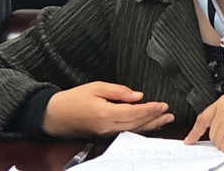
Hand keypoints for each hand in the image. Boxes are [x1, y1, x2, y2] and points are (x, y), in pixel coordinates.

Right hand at [41, 81, 173, 137]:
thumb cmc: (73, 99)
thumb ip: (118, 91)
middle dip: (154, 118)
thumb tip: (138, 95)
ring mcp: (106, 134)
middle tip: (170, 113)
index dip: (150, 109)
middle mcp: (107, 127)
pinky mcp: (104, 135)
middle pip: (137, 124)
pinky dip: (139, 128)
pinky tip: (148, 125)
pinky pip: (126, 132)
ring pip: (133, 130)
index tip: (163, 104)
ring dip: (150, 125)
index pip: (134, 113)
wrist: (54, 116)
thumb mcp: (96, 87)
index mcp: (105, 114)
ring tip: (165, 120)